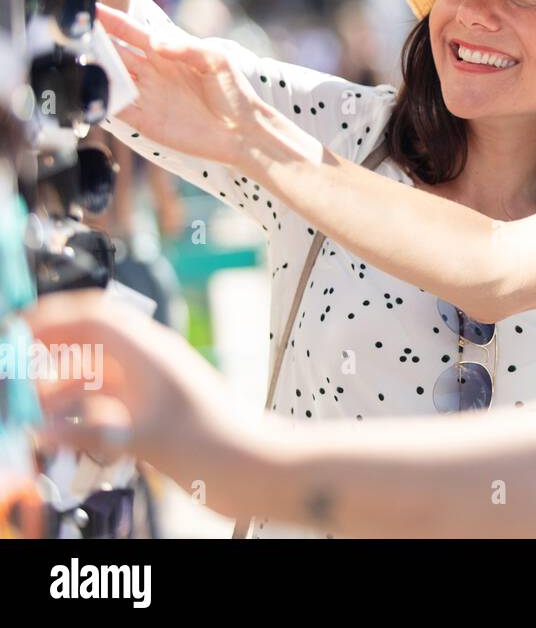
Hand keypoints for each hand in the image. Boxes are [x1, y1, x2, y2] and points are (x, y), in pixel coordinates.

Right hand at [26, 290, 253, 489]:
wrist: (259, 470)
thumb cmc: (217, 446)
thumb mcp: (147, 438)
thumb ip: (91, 433)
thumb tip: (42, 429)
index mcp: (152, 352)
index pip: (93, 317)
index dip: (52, 320)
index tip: (14, 334)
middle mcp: (151, 365)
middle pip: (89, 347)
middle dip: (49, 362)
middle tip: (17, 384)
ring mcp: (153, 391)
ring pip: (95, 381)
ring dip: (63, 397)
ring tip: (38, 421)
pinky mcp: (155, 418)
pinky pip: (108, 409)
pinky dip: (83, 420)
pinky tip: (68, 440)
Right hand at [97, 3, 266, 167]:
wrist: (243, 132)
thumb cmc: (234, 93)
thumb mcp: (217, 60)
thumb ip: (188, 47)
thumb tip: (156, 41)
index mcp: (166, 53)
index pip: (130, 32)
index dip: (110, 20)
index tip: (90, 8)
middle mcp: (151, 72)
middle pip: (115, 54)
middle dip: (96, 43)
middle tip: (77, 35)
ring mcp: (147, 96)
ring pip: (111, 79)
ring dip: (96, 71)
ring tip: (80, 60)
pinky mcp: (145, 121)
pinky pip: (117, 109)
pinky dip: (104, 102)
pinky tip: (94, 93)